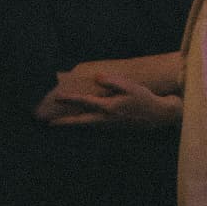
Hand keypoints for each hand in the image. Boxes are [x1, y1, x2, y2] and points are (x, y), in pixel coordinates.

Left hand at [43, 70, 179, 127]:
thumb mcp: (129, 86)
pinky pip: (93, 126)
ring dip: (73, 124)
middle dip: (65, 122)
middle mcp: (106, 119)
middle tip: (50, 124)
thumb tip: (97, 77)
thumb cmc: (143, 98)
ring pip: (86, 125)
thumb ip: (112, 81)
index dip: (70, 99)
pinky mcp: (112, 128)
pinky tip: (79, 121)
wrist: (156, 115)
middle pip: (80, 122)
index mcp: (108, 107)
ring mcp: (109, 126)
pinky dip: (84, 124)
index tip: (57, 97)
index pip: (85, 102)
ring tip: (59, 122)